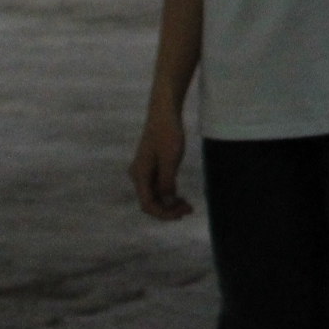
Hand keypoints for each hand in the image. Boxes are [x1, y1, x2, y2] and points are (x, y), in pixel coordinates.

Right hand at [129, 99, 191, 219]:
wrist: (164, 113)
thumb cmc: (168, 133)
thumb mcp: (170, 159)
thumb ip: (167, 182)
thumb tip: (167, 203)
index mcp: (139, 175)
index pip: (148, 204)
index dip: (164, 213)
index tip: (182, 214)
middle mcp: (138, 176)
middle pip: (150, 202)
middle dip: (168, 210)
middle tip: (190, 210)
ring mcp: (143, 172)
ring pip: (154, 196)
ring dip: (169, 204)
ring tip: (188, 206)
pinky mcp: (151, 168)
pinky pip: (157, 188)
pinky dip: (168, 195)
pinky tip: (180, 197)